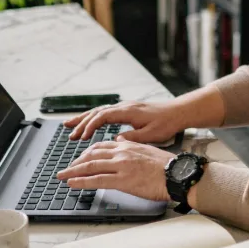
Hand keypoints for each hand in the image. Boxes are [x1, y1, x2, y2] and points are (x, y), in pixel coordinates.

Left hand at [55, 140, 173, 201]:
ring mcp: (121, 166)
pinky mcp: (123, 180)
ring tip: (62, 176)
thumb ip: (133, 147)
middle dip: (76, 162)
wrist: (177, 174)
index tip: (79, 159)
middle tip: (66, 169)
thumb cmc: (167, 166)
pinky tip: (72, 183)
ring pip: (90, 166)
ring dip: (73, 171)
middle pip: (91, 155)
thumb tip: (122, 144)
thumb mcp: (148, 150)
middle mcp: (122, 153)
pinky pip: (96, 180)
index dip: (86, 153)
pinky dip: (82, 181)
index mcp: (128, 145)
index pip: (101, 147)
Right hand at [63, 99, 183, 141]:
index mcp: (128, 112)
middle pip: (97, 112)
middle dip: (81, 122)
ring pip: (99, 111)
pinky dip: (94, 118)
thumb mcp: (151, 134)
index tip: (82, 137)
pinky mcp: (128, 110)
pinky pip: (106, 112)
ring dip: (84, 119)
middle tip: (69, 133)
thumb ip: (133, 138)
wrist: (179, 112)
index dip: (90, 126)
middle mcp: (124, 107)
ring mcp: (125, 107)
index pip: (102, 117)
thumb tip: (116, 140)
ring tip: (71, 127)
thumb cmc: (167, 123)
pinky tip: (89, 124)